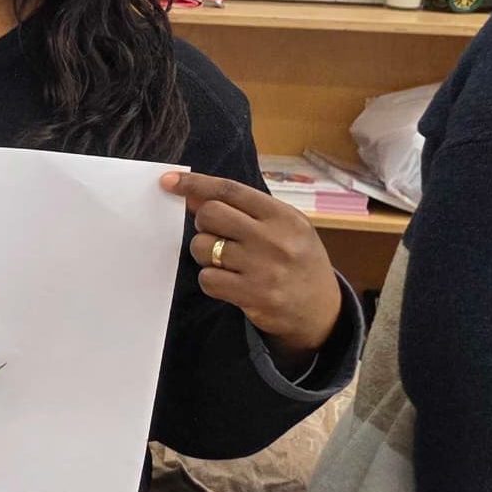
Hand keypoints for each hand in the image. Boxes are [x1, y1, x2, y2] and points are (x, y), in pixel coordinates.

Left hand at [162, 171, 343, 358]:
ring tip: (229, 262)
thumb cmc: (297, 261)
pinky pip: (207, 278)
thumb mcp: (282, 227)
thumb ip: (241, 210)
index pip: (230, 190)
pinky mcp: (253, 295)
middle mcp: (275, 239)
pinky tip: (230, 282)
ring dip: (206, 254)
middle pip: (210, 214)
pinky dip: (211, 280)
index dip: (195, 184)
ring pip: (203, 247)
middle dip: (204, 224)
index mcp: (284, 216)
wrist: (322, 310)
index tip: (169, 181)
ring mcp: (264, 268)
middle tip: (218, 235)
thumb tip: (191, 195)